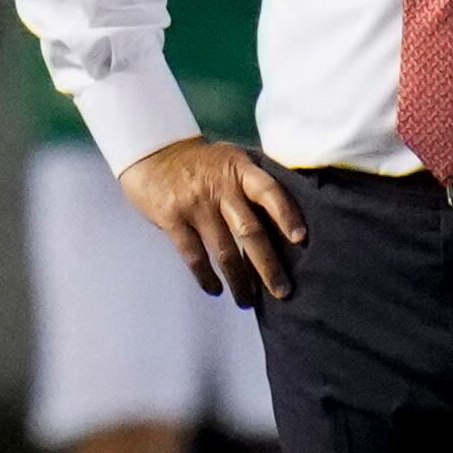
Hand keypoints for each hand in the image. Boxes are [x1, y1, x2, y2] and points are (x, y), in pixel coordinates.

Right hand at [118, 137, 305, 305]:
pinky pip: (193, 256)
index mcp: (240, 169)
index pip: (269, 192)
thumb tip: (288, 217)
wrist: (151, 152)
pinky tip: (216, 290)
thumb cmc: (202, 162)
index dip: (286, 214)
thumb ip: (253, 182)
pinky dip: (206, 277)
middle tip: (283, 292)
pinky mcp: (172, 219)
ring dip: (239, 281)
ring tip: (247, 301)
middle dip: (268, 266)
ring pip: (224, 251)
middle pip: (250, 231)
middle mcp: (220, 187)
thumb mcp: (231, 159)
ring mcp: (195, 204)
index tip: (300, 239)